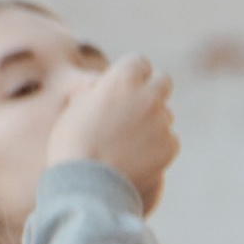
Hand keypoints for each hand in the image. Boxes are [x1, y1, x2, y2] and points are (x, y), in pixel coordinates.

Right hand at [46, 54, 177, 213]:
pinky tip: (140, 156)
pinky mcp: (170, 146)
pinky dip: (159, 145)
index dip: (134, 72)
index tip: (130, 82)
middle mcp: (147, 96)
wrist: (89, 182)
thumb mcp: (77, 104)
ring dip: (154, 121)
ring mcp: (162, 122)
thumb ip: (99, 91)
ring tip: (130, 139)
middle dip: (154, 90)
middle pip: (163, 82)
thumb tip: (104, 85)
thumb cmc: (73, 141)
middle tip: (142, 103)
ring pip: (166, 114)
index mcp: (122, 79)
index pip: (140, 62)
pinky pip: (170, 139)